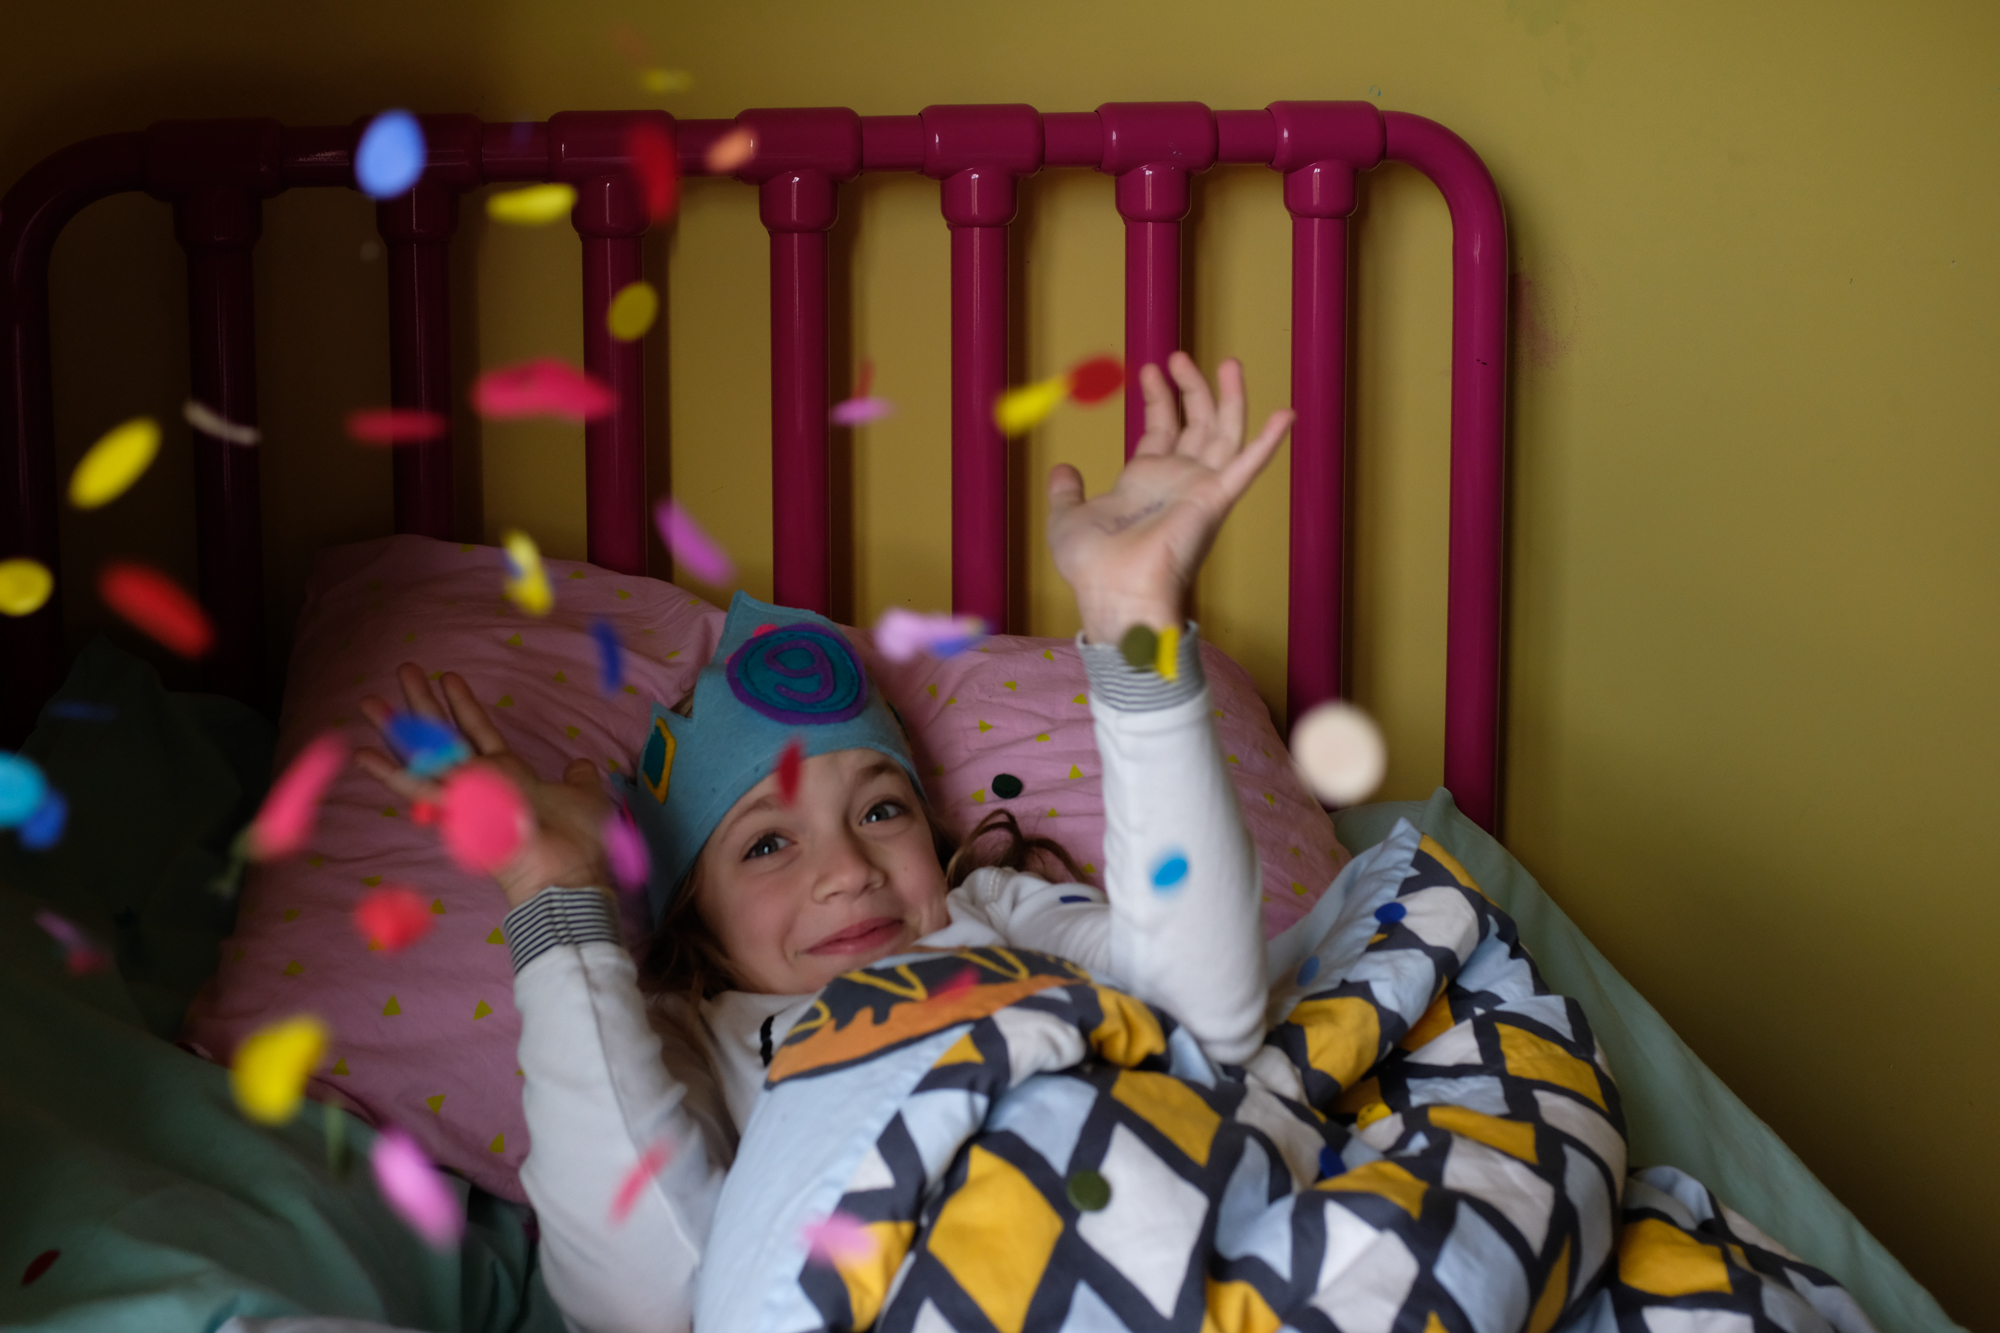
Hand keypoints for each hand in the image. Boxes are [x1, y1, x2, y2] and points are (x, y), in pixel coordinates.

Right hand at [356, 663, 611, 908]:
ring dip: (397, 726)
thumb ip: (577, 778)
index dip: (463, 705)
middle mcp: (481, 783)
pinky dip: (391, 772)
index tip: (448, 677)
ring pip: (423, 754)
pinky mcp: (458, 813)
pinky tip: (364, 753)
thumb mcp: (584, 796)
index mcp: (507, 776)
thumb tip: (580, 765)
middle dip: (422, 703)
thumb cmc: (579, 842)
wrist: (571, 876)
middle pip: (444, 735)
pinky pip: (419, 790)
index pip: (478, 732)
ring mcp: (467, 797)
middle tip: (404, 670)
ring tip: (370, 700)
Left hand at [1046, 352, 1292, 642]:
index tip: (1151, 369)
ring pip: (1224, 432)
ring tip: (1227, 362)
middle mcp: (1177, 482)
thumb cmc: (1092, 565)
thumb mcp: (1067, 517)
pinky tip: (1285, 414)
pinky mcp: (1215, 499)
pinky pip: (1247, 465)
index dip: (1159, 398)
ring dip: (1228, 397)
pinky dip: (1268, 441)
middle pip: (1195, 424)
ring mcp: (1200, 489)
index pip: (1161, 430)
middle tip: (1179, 355)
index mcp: (1145, 483)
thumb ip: (1067, 491)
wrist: (1113, 589)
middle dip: (1190, 388)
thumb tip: (1063, 469)